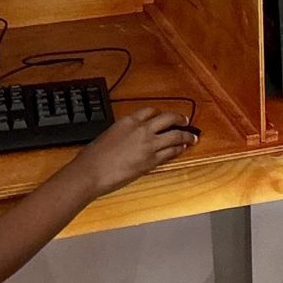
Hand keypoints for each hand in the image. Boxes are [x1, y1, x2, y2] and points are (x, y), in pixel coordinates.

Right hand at [67, 107, 200, 196]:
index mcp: (128, 121)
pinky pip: (171, 152)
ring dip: (186, 136)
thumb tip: (131, 138)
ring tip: (192, 137)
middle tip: (185, 121)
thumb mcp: (109, 135)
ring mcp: (148, 145)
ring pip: (175, 135)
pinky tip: (182, 149)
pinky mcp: (151, 161)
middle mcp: (141, 129)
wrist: (90, 172)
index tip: (165, 115)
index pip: (150, 111)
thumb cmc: (93, 158)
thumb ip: (124, 133)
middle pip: (168, 118)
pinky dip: (179, 149)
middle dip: (179, 118)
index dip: (160, 113)